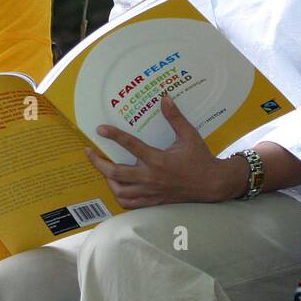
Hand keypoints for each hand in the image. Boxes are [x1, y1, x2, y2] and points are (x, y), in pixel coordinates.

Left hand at [84, 93, 238, 206]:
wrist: (211, 184)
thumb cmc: (200, 159)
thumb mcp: (189, 135)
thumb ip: (175, 117)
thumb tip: (165, 98)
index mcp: (158, 160)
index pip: (131, 146)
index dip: (114, 136)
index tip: (100, 129)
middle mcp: (151, 177)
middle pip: (116, 173)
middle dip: (98, 163)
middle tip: (89, 152)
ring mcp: (150, 192)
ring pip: (120, 190)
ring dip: (107, 179)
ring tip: (103, 168)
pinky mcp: (153, 201)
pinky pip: (129, 203)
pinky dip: (119, 195)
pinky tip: (117, 186)